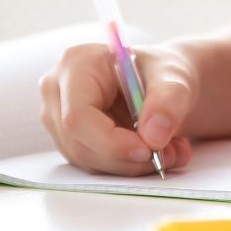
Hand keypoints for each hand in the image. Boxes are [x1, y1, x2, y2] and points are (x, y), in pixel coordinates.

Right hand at [39, 41, 196, 175]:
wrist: (159, 81)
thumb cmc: (159, 71)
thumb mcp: (173, 77)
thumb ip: (168, 101)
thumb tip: (154, 137)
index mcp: (75, 64)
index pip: (78, 116)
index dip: (111, 142)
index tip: (149, 150)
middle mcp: (57, 90)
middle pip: (79, 144)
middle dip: (126, 158)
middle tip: (168, 156)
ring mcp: (57, 117)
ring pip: (87, 160)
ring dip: (131, 166)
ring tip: (169, 152)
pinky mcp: (68, 139)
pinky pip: (94, 165)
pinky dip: (127, 166)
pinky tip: (153, 153)